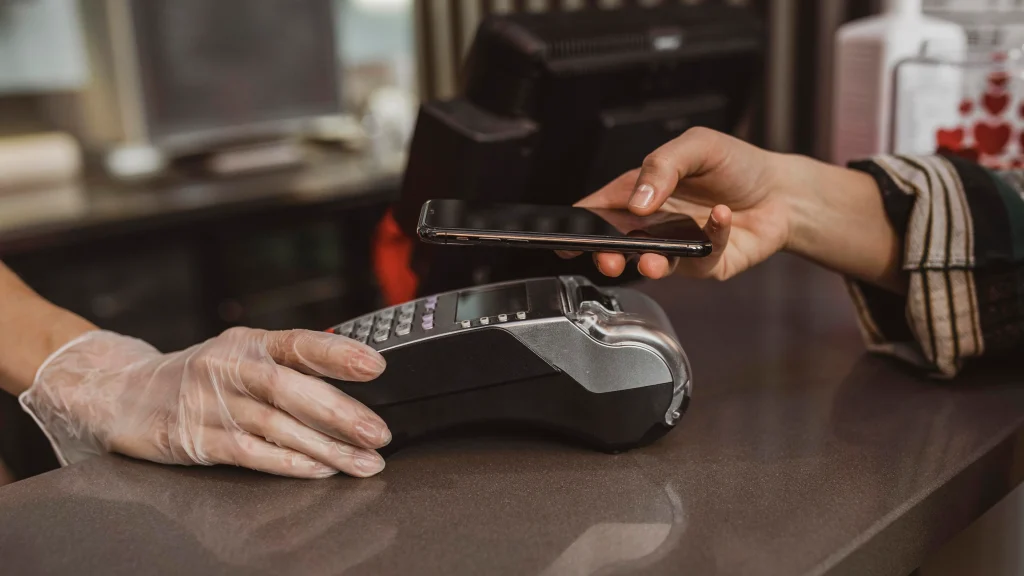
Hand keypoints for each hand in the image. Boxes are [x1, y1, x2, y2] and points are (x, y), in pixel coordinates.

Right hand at [20, 328, 391, 478]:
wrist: (124, 393)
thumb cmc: (201, 375)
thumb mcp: (243, 355)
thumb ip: (291, 365)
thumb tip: (355, 375)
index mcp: (248, 342)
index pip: (298, 342)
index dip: (337, 353)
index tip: (374, 365)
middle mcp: (228, 368)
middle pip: (289, 388)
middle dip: (339, 412)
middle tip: (377, 431)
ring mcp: (209, 404)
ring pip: (274, 425)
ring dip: (324, 447)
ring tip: (361, 462)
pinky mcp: (194, 438)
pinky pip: (248, 453)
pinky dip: (286, 463)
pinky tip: (318, 471)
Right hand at [570, 127, 792, 280]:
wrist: (782, 191)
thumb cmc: (737, 165)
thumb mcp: (696, 145)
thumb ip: (663, 166)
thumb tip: (638, 201)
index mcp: (640, 193)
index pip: (598, 211)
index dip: (577, 227)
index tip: (566, 240)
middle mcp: (654, 224)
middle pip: (617, 246)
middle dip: (608, 256)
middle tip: (610, 258)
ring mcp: (677, 248)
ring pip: (652, 264)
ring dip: (651, 264)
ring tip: (655, 259)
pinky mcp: (704, 265)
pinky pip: (700, 259)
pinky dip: (710, 237)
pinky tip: (721, 215)